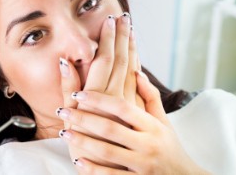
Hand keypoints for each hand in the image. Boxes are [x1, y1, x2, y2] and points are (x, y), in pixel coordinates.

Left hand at [58, 73, 208, 173]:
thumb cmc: (171, 148)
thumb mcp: (164, 123)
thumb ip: (150, 98)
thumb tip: (137, 71)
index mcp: (153, 126)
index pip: (123, 107)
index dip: (100, 99)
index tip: (79, 93)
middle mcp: (149, 144)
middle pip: (111, 127)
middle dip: (84, 118)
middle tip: (64, 111)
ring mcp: (143, 165)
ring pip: (108, 151)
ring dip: (84, 142)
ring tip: (64, 133)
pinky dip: (93, 170)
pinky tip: (78, 162)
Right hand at [60, 13, 142, 169]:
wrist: (107, 170)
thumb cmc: (83, 146)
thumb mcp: (70, 118)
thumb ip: (68, 89)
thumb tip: (66, 62)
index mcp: (98, 96)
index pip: (106, 58)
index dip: (110, 38)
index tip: (112, 19)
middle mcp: (115, 98)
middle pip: (122, 60)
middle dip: (122, 37)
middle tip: (124, 17)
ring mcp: (128, 106)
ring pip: (132, 70)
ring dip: (132, 49)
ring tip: (131, 31)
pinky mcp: (136, 114)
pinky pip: (139, 86)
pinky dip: (138, 68)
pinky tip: (137, 59)